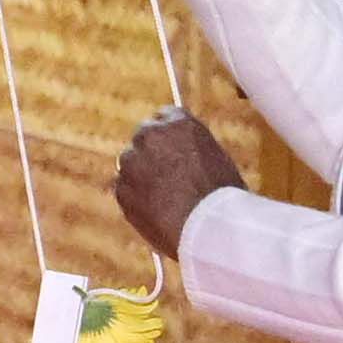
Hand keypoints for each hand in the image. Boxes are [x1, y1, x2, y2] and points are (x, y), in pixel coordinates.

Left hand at [116, 111, 243, 259]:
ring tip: (165, 199)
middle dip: (152, 154)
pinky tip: (157, 212)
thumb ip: (190, 148)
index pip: (164, 117)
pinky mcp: (121, 188)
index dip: (169, 137)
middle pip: (144, 139)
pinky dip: (136, 200)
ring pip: (131, 165)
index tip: (171, 149)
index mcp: (178, 122)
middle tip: (166, 176)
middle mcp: (150, 135)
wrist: (208, 225)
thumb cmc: (221, 195)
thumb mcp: (214, 157)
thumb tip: (180, 155)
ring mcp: (131, 161)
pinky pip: (125, 190)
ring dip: (142, 177)